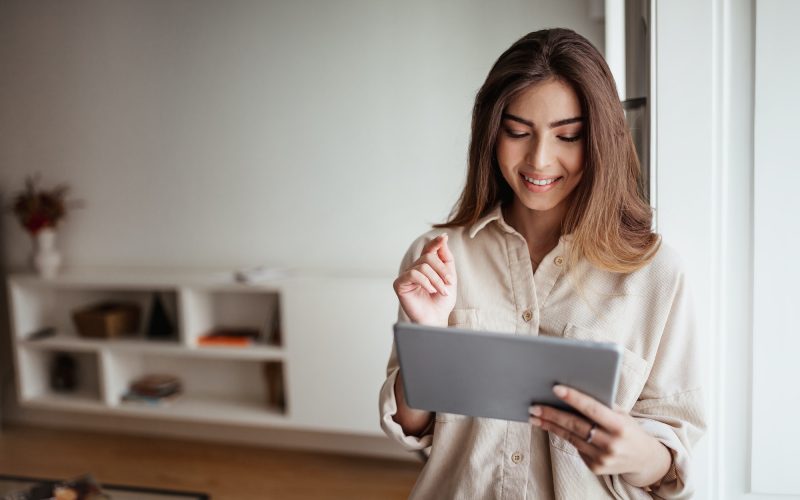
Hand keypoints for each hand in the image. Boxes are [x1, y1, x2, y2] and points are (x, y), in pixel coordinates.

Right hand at [393, 233, 456, 326]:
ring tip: (442, 291)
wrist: (436, 318)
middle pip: (428, 257)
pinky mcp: (400, 284)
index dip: (436, 242)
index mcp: (426, 265)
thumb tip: (442, 239)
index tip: (444, 237)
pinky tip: (430, 291)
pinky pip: (413, 275)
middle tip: (450, 283)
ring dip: (437, 280)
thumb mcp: (449, 277)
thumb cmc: (441, 301)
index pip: (429, 249)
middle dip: (442, 270)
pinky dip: (425, 282)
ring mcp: (406, 275)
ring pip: (423, 267)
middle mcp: (415, 268)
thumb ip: (446, 258)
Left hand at [529, 385, 672, 487]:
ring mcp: (602, 458)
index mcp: (620, 426)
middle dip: (551, 414)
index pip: (592, 409)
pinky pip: (576, 447)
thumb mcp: (622, 414)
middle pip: (575, 425)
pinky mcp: (595, 467)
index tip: (556, 389)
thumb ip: (602, 405)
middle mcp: (611, 444)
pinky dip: (564, 436)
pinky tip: (551, 427)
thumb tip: (573, 392)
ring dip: (550, 426)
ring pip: (570, 437)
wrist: (645, 459)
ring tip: (535, 416)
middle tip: (534, 407)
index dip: (573, 398)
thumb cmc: (629, 429)